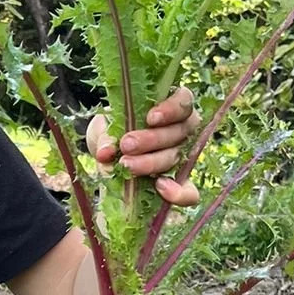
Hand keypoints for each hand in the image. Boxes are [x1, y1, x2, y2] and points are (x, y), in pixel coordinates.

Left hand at [87, 86, 200, 205]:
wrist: (108, 154)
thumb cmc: (112, 130)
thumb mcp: (104, 126)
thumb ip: (105, 135)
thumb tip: (105, 152)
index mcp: (171, 105)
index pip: (183, 102)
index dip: (171, 109)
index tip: (150, 118)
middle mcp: (183, 129)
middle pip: (177, 132)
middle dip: (151, 139)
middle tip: (126, 145)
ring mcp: (183, 156)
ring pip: (175, 157)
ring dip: (151, 162)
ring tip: (127, 165)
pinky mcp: (181, 182)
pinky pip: (189, 192)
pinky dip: (179, 193)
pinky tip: (160, 188)